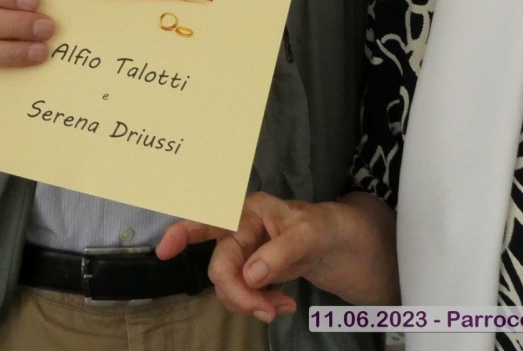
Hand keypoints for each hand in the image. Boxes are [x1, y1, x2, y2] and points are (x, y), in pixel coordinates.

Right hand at [158, 191, 394, 321]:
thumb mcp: (311, 234)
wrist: (358, 248)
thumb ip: (280, 252)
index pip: (209, 217)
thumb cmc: (333, 226)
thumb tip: (249, 275)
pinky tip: (285, 306)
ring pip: (230, 285)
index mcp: (250, 211)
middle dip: (238, 293)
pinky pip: (246, 295)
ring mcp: (251, 254)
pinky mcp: (261, 275)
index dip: (183, 231)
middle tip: (265, 311)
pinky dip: (262, 306)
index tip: (164, 250)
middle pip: (221, 266)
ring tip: (281, 309)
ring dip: (251, 304)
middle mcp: (244, 231)